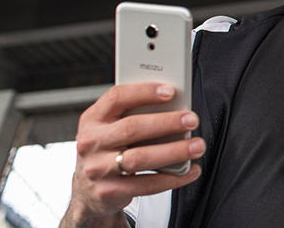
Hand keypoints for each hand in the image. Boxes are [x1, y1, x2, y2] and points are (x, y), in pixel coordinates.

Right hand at [65, 83, 203, 223]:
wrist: (86, 191)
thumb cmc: (107, 149)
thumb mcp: (109, 127)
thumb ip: (133, 115)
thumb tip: (174, 106)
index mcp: (92, 119)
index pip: (116, 98)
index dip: (144, 91)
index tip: (171, 91)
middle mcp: (91, 143)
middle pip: (131, 128)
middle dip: (167, 122)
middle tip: (192, 120)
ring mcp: (98, 169)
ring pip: (140, 158)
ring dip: (174, 151)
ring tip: (197, 146)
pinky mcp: (109, 192)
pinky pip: (147, 185)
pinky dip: (173, 178)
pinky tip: (190, 171)